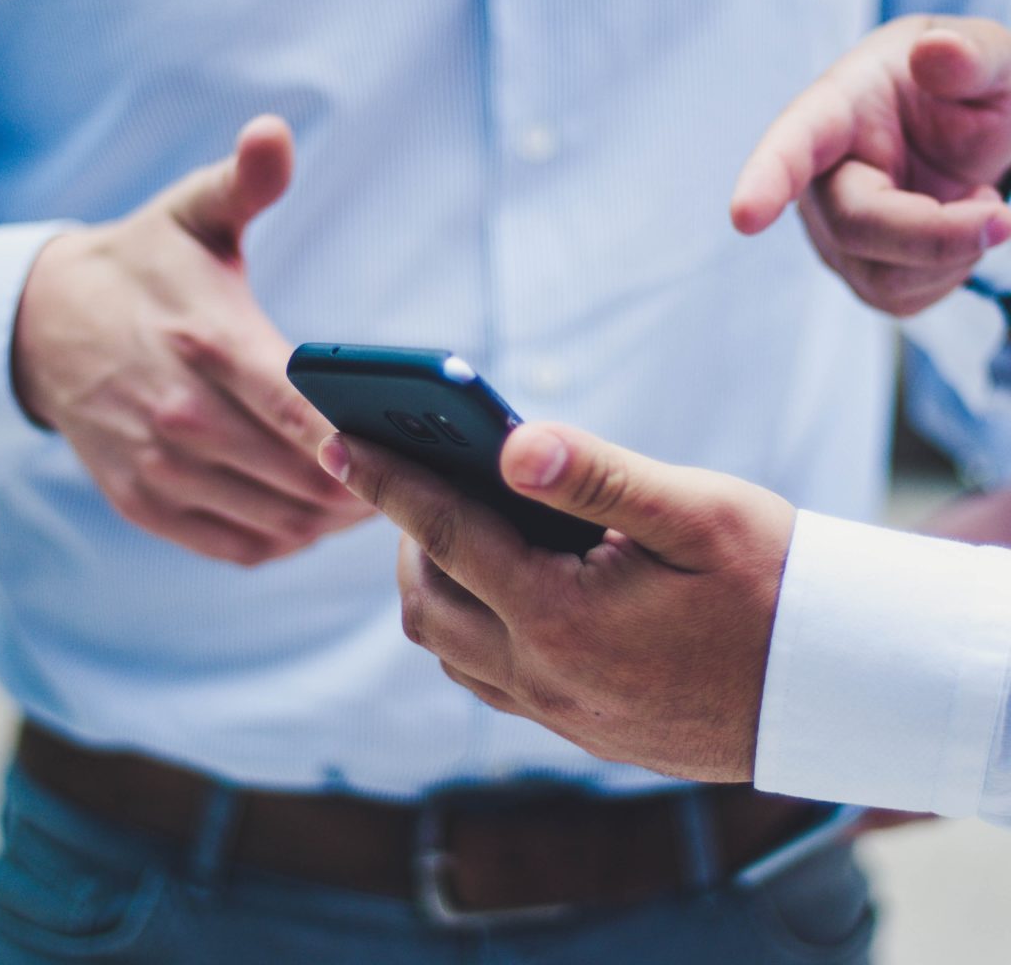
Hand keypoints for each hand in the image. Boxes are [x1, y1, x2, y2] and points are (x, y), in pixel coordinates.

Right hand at [12, 115, 372, 564]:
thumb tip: (275, 132)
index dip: (365, 442)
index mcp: (210, 344)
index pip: (303, 411)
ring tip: (379, 499)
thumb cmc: (144, 270)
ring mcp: (160, 467)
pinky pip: (241, 546)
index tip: (414, 452)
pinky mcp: (146, 503)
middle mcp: (183, 416)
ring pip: (281, 522)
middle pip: (304, 478)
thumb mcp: (191, 215)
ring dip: (337, 520)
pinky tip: (318, 518)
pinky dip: (290, 540)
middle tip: (416, 478)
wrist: (45, 325)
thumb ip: (243, 183)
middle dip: (370, 485)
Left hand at [320, 422, 794, 781]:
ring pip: (450, 648)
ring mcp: (559, 712)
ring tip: (453, 529)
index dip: (386, 481)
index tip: (336, 441)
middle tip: (415, 480)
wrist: (832, 684)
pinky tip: (501, 589)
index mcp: (562, 616)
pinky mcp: (579, 728)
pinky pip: (487, 678)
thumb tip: (510, 442)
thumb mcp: (694, 511)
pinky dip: (470, 626)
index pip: (445, 534)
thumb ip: (596, 474)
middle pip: (428, 602)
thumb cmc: (774, 584)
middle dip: (405, 536)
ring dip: (435, 585)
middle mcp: (545, 676)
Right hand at [732, 15, 1010, 315]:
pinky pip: (903, 299)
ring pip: (883, 277)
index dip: (765, 182)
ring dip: (953, 253)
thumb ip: (975, 54)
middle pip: (856, 227)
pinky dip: (950, 272)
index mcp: (835, 112)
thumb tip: (937, 53)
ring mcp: (832, 237)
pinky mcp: (860, 276)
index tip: (745, 216)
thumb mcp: (990, 57)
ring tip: (979, 202)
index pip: (790, 147)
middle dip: (934, 235)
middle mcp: (818, 182)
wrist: (960, 131)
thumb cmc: (963, 86)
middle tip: (1004, 219)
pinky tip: (957, 231)